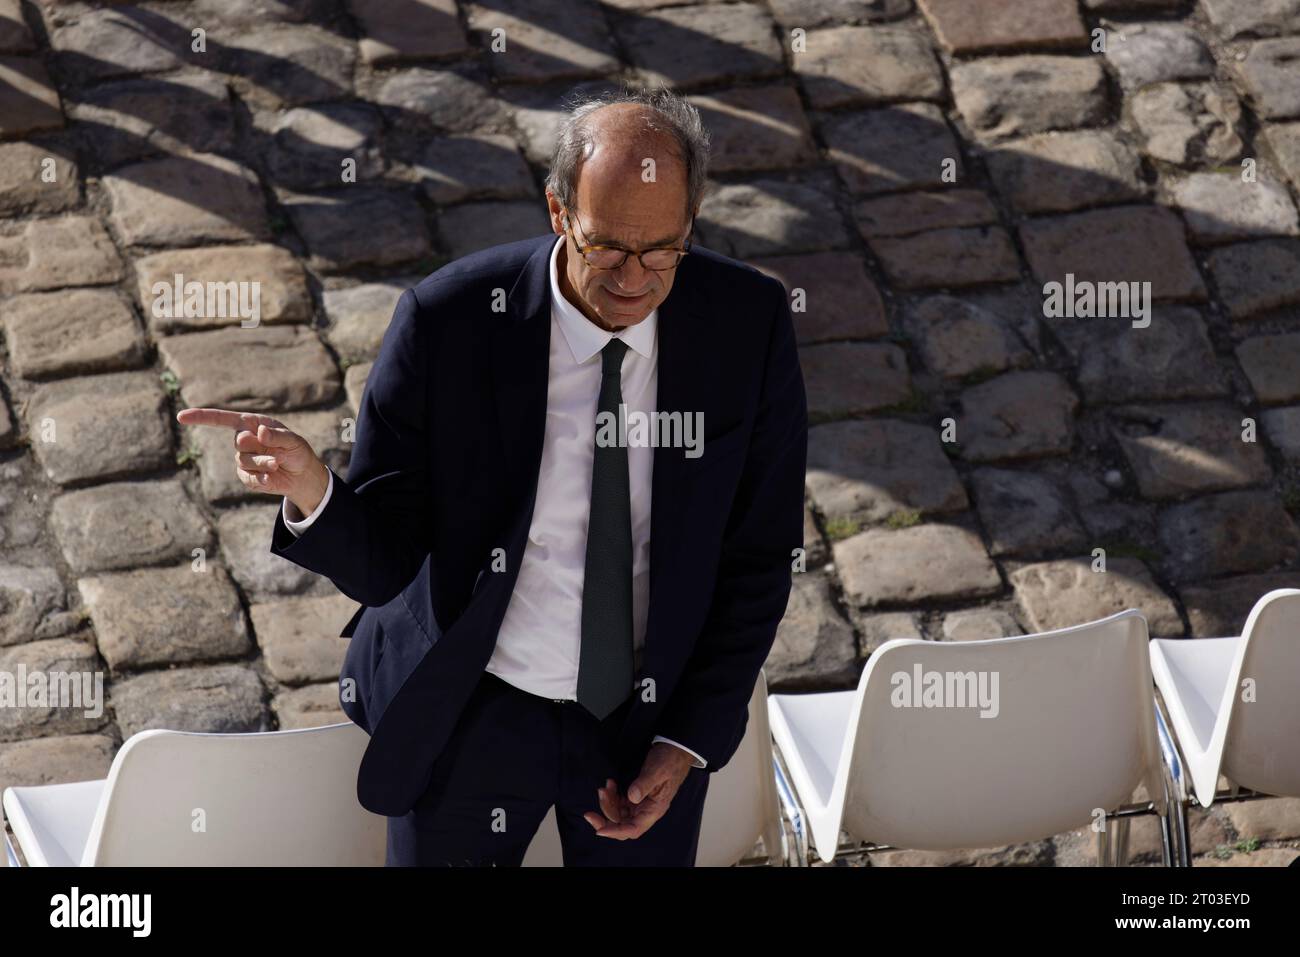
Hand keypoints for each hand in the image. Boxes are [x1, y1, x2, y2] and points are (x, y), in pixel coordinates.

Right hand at [175, 408, 329, 515]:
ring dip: (263, 464)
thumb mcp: (293, 440)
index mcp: (250, 424)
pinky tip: (271, 478)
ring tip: (278, 464)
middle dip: (257, 449)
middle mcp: (243, 440)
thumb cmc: (297, 451)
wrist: (302, 475)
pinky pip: (248, 477)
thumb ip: (276, 436)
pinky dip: (261, 478)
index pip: (222, 419)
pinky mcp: (246, 476)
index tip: (181, 417)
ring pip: (244, 461)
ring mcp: (243, 459)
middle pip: (239, 443)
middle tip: (277, 455)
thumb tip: (258, 433)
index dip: (201, 417)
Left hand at [584, 742, 695, 839]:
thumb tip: (632, 797)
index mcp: (654, 809)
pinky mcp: (636, 796)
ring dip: (608, 803)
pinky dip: (612, 796)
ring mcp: (640, 804)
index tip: (600, 830)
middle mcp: (646, 810)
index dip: (616, 832)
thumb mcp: (657, 770)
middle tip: (590, 813)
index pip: (633, 829)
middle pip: (622, 825)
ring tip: (605, 787)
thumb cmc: (670, 760)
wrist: (675, 749)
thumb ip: (644, 784)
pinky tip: (610, 783)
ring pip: (618, 814)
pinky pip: (619, 803)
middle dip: (605, 819)